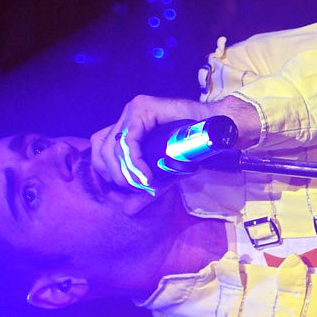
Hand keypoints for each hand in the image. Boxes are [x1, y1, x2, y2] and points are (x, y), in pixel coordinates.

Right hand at [89, 94, 261, 193]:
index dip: (133, 165)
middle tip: (141, 189)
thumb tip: (138, 207)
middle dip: (123, 173)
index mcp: (143, 108)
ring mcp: (126, 120)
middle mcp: (130, 112)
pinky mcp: (127, 130)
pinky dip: (108, 167)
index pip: (127, 140)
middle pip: (110, 147)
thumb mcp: (192, 152)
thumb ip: (166, 181)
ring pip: (102, 148)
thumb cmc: (206, 131)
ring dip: (113, 172)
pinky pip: (104, 148)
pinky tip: (121, 180)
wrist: (214, 121)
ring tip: (133, 187)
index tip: (148, 183)